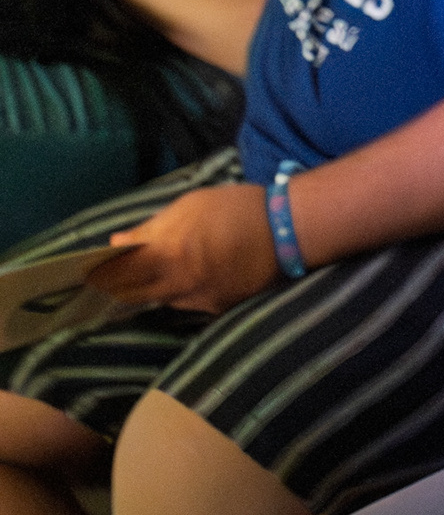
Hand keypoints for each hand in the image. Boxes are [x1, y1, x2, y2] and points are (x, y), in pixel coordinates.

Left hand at [100, 181, 279, 312]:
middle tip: (106, 280)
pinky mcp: (214, 310)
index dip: (100, 273)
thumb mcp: (192, 204)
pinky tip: (182, 281)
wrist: (286, 231)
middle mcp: (176, 284)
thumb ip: (154, 226)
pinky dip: (175, 294)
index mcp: (168, 253)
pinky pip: (184, 305)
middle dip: (116, 287)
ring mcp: (195, 302)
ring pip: (157, 301)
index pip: (119, 273)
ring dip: (145, 292)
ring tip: (141, 280)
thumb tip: (120, 241)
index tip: (87, 271)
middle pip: (132, 295)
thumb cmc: (235, 208)